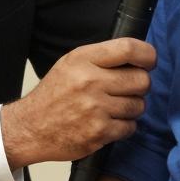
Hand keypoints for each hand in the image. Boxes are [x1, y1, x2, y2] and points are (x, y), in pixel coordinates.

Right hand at [2, 39, 155, 168]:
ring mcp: (95, 108)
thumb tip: (137, 58)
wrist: (30, 128)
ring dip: (132, 108)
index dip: (147, 55)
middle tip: (129, 89)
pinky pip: (130, 127)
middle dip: (140, 85)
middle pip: (141, 79)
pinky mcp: (99, 132)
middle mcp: (89, 81)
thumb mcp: (70, 65)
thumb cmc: (53, 95)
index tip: (149, 62)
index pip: (128, 48)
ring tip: (114, 108)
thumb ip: (100, 58)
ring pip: (139, 105)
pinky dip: (124, 127)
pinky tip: (108, 123)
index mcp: (82, 59)